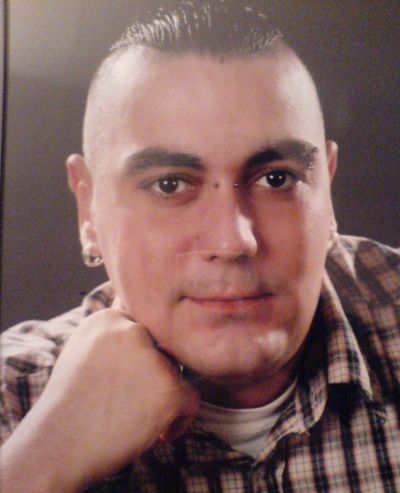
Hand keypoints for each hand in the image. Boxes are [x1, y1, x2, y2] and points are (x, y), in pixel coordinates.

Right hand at [0, 308, 199, 492]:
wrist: (57, 446)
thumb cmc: (68, 405)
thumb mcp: (81, 352)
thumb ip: (111, 336)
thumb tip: (136, 322)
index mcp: (108, 318)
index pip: (142, 328)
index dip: (138, 358)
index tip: (126, 382)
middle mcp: (132, 329)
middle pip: (161, 349)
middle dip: (152, 375)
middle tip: (133, 402)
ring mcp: (151, 357)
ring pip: (176, 373)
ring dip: (163, 396)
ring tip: (137, 418)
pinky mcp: (168, 387)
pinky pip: (191, 400)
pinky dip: (180, 419)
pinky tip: (160, 433)